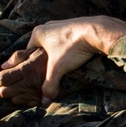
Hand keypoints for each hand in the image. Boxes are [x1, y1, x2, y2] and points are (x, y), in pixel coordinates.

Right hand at [0, 16, 125, 105]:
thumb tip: (44, 102)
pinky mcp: (74, 25)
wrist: (96, 32)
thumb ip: (49, 85)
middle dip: (46, 61)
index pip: (29, 53)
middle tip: (52, 72)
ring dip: (58, 54)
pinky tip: (74, 56)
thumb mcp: (58, 69)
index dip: (32, 66)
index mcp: (38, 33)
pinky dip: (68, 48)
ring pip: (55, 43)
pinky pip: (66, 39)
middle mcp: (48, 26)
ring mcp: (61, 24)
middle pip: (42, 48)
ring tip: (64, 65)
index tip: (37, 75)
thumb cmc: (72, 48)